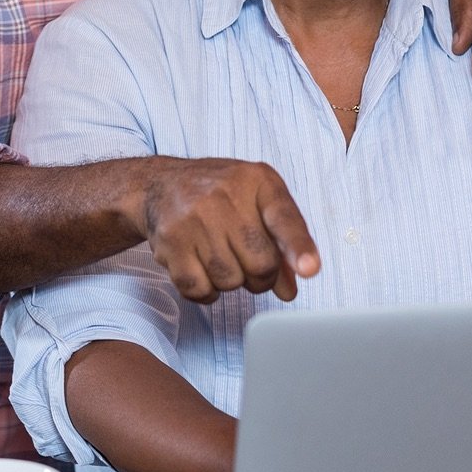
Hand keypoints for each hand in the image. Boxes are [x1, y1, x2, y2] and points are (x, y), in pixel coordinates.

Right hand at [141, 157, 320, 302]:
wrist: (161, 184)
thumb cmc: (219, 195)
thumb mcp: (257, 202)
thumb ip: (281, 241)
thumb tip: (289, 290)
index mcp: (256, 181)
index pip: (283, 217)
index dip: (299, 246)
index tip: (310, 269)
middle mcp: (225, 194)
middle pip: (261, 263)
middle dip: (260, 276)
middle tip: (248, 262)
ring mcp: (194, 217)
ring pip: (230, 280)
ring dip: (230, 281)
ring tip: (220, 256)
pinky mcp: (170, 240)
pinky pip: (199, 288)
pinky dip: (205, 290)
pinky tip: (202, 269)